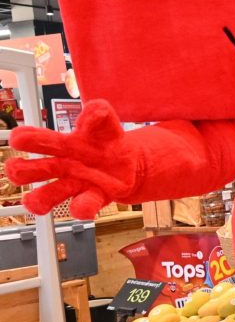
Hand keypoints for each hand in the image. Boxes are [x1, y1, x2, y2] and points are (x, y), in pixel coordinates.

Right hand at [5, 100, 137, 218]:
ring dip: (40, 197)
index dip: (24, 139)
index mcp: (61, 144)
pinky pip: (83, 206)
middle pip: (32, 170)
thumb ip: (100, 113)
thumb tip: (88, 116)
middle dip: (20, 170)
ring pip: (49, 194)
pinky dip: (81, 207)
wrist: (132, 165)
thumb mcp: (107, 124)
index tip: (18, 139)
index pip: (35, 140)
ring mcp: (75, 184)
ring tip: (35, 200)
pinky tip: (80, 206)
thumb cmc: (110, 142)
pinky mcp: (93, 198)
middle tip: (16, 168)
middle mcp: (61, 166)